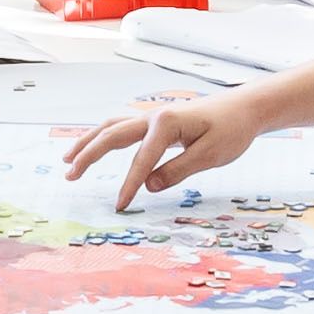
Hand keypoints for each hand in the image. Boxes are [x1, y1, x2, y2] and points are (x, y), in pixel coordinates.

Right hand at [60, 90, 260, 210]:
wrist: (245, 107)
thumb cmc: (232, 129)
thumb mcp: (211, 154)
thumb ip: (178, 170)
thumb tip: (148, 185)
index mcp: (166, 123)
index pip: (141, 160)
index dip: (129, 185)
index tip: (119, 207)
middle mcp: (152, 116)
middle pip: (111, 135)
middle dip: (88, 155)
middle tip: (69, 175)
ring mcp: (151, 116)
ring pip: (111, 127)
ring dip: (88, 143)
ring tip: (68, 160)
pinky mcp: (156, 120)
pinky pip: (121, 127)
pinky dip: (103, 136)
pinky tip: (95, 145)